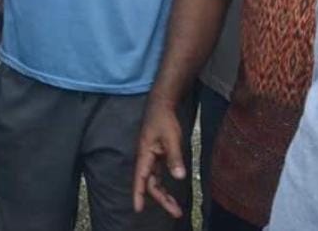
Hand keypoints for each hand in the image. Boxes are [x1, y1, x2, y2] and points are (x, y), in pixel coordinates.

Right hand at [132, 102, 186, 217]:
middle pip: (150, 184)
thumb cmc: (163, 119)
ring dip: (164, 195)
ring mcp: (151, 158)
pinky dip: (164, 185)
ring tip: (176, 208)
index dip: (139, 194)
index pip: (141, 179)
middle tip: (176, 212)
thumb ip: (174, 158)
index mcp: (145, 154)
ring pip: (155, 181)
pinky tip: (171, 192)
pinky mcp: (157, 156)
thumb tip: (180, 177)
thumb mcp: (171, 138)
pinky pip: (159, 175)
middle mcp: (146, 159)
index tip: (138, 209)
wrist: (161, 105)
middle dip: (162, 200)